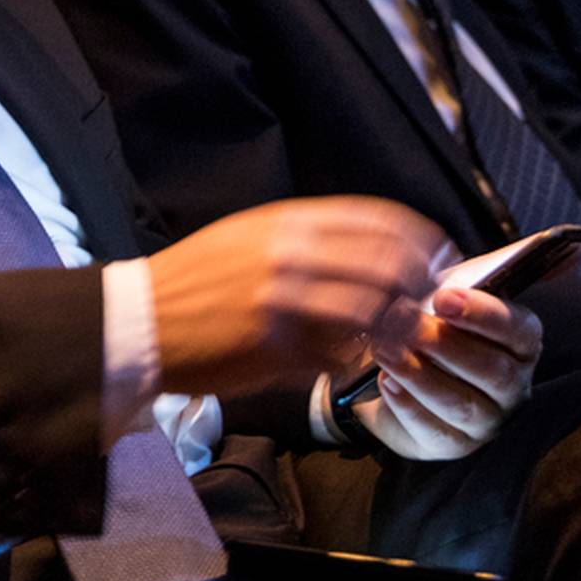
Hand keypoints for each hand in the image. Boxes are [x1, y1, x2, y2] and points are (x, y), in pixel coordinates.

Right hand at [147, 197, 442, 398]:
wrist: (141, 320)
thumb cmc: (196, 278)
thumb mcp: (250, 235)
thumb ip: (306, 237)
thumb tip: (368, 246)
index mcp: (286, 222)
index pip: (378, 220)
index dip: (420, 239)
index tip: (439, 256)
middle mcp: (289, 256)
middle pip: (386, 265)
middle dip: (417, 288)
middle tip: (426, 305)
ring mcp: (283, 303)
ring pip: (369, 312)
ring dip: (392, 329)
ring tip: (396, 338)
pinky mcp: (274, 349)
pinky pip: (337, 355)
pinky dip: (353, 359)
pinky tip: (352, 360)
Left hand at [347, 286, 542, 461]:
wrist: (395, 377)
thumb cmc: (431, 329)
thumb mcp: (444, 302)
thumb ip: (456, 284)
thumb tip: (465, 262)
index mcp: (520, 342)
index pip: (518, 329)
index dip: (483, 314)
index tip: (444, 298)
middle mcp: (513, 385)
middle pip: (491, 370)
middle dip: (444, 344)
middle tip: (403, 320)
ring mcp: (488, 420)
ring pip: (462, 404)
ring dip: (420, 375)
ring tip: (385, 349)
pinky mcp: (456, 444)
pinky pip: (435, 430)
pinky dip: (408, 405)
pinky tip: (386, 382)